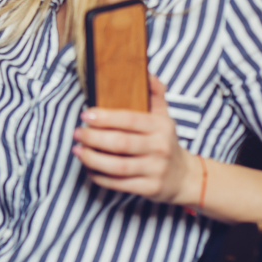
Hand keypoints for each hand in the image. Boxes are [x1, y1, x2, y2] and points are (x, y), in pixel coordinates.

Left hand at [72, 75, 201, 205]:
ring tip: (77, 150)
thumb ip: (155, 94)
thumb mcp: (164, 116)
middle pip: (120, 143)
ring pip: (117, 166)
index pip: (129, 120)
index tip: (85, 115)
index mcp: (161, 127)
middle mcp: (160, 148)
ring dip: (92, 158)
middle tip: (77, 133)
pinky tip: (89, 168)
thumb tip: (147, 73)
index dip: (105, 118)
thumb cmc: (165, 141)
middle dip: (94, 138)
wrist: (184, 176)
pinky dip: (100, 177)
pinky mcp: (149, 188)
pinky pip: (119, 183)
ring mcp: (155, 170)